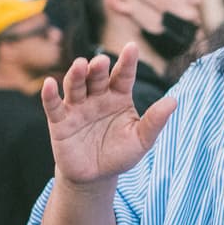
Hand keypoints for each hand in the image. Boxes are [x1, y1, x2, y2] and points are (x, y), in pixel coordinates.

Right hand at [41, 43, 175, 185]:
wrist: (96, 177)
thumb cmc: (120, 154)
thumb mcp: (142, 140)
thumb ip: (155, 121)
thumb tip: (174, 101)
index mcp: (119, 97)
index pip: (124, 75)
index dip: (127, 62)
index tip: (132, 47)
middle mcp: (97, 97)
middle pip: (97, 77)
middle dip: (98, 68)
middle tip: (101, 61)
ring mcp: (77, 107)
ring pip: (76, 86)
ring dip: (77, 75)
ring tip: (81, 65)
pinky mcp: (60, 121)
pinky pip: (54, 105)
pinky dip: (49, 95)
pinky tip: (49, 84)